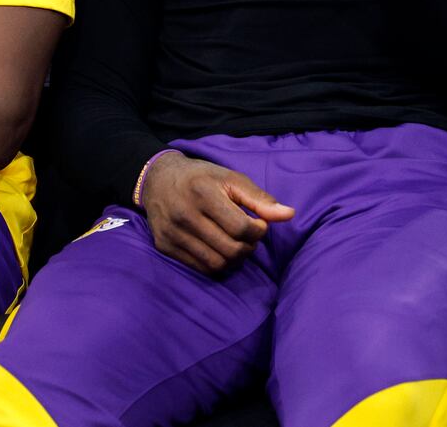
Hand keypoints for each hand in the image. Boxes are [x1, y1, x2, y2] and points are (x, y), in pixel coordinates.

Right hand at [140, 152, 293, 274]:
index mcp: (204, 193)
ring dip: (235, 259)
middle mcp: (185, 215)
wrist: (157, 180)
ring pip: (216, 264)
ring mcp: (173, 234)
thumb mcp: (231, 179)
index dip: (258, 231)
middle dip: (249, 247)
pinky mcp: (165, 247)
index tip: (259, 224)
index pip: (241, 228)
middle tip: (250, 237)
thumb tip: (289, 215)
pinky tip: (220, 250)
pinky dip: (217, 264)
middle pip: (230, 250)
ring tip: (237, 244)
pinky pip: (200, 268)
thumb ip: (260, 198)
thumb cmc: (202, 178)